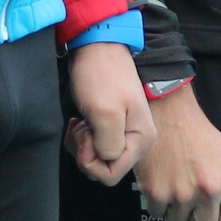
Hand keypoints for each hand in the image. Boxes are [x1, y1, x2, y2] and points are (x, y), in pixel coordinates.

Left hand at [65, 41, 154, 182]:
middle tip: (84, 126)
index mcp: (141, 139)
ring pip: (94, 158)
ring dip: (80, 143)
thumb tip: (106, 159)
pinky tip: (80, 119)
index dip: (91, 161)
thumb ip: (108, 146)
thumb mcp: (105, 113)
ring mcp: (122, 132)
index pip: (112, 174)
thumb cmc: (102, 75)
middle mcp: (135, 139)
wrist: (97, 46)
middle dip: (85, 151)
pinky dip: (79, 136)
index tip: (87, 135)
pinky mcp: (108, 125)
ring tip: (82, 120)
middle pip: (103, 167)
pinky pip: (90, 145)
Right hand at [132, 82, 220, 220]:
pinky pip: (157, 214)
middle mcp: (209, 191)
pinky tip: (161, 182)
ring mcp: (181, 194)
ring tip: (175, 188)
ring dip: (175, 212)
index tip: (213, 212)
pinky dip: (157, 203)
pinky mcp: (156, 192)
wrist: (169, 113)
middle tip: (192, 205)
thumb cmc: (200, 137)